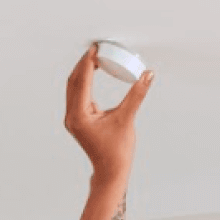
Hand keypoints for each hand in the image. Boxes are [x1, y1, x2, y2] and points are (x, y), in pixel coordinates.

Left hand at [64, 42, 153, 182]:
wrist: (110, 171)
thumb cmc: (117, 151)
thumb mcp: (127, 119)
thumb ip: (137, 94)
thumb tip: (148, 74)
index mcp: (79, 116)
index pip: (81, 82)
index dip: (88, 62)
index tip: (96, 48)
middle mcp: (72, 117)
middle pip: (73, 82)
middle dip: (84, 64)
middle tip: (97, 49)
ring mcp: (73, 119)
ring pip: (73, 88)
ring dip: (83, 72)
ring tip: (96, 57)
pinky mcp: (78, 120)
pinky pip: (77, 95)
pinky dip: (84, 82)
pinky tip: (94, 72)